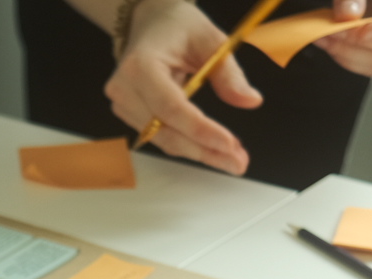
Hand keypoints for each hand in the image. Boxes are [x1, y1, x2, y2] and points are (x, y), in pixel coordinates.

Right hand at [107, 0, 262, 175]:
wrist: (149, 24)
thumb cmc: (177, 28)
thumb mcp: (210, 40)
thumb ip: (228, 73)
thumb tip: (249, 100)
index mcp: (140, 65)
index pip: (171, 107)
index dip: (201, 130)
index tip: (230, 145)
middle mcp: (124, 88)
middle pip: (164, 131)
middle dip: (203, 149)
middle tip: (238, 161)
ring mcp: (122, 104)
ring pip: (162, 140)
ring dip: (198, 151)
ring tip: (230, 157)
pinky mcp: (128, 114)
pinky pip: (159, 136)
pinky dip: (187, 144)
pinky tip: (211, 148)